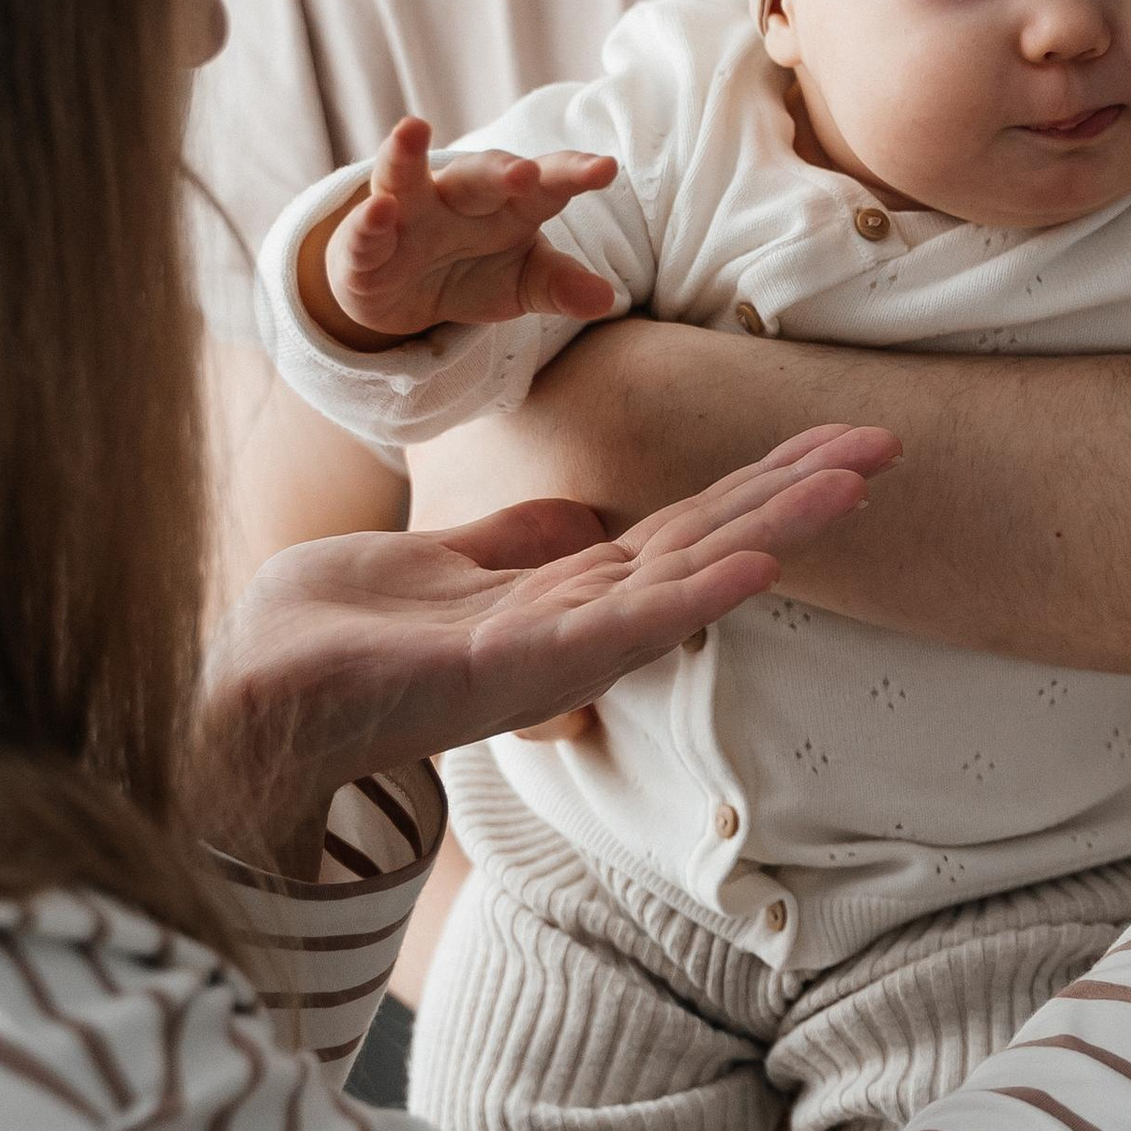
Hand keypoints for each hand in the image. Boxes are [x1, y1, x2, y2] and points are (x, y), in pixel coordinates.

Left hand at [190, 423, 899, 868]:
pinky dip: (696, 592)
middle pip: (707, 540)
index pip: (682, 526)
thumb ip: (514, 544)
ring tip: (851, 481)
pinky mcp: (522, 669)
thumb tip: (583, 516)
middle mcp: (576, 624)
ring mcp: (557, 650)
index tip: (831, 436)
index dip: (758, 479)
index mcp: (559, 593)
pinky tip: (757, 558)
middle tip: (885, 442)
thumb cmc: (327, 635)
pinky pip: (626, 624)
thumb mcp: (435, 563)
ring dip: (774, 525)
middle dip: (795, 490)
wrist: (245, 694)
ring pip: (686, 575)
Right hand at [304, 115, 625, 348]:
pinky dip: (368, 222)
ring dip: (407, 154)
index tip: (605, 169)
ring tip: (411, 128)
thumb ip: (560, 287)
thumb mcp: (522, 284)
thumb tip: (605, 299)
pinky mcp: (363, 246)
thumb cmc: (472, 272)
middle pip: (481, 176)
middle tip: (525, 172)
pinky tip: (377, 211)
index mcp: (509, 205)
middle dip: (501, 171)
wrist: (401, 297)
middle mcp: (458, 198)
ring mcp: (407, 215)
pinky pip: (364, 231)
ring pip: (405, 176)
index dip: (574, 173)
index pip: (546, 184)